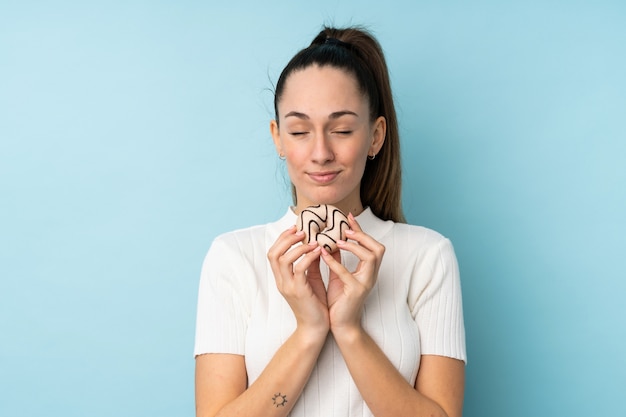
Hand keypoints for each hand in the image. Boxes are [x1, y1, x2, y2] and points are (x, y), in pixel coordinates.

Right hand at [267, 226, 329, 334]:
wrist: (315, 328)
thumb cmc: (315, 304)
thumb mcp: (310, 280)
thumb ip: (309, 264)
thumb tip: (315, 245)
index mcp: (281, 278)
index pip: (273, 253)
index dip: (282, 238)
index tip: (296, 228)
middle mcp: (281, 281)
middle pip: (273, 253)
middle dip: (286, 238)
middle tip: (302, 230)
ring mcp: (288, 286)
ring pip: (283, 259)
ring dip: (298, 246)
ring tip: (313, 240)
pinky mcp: (299, 291)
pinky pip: (299, 269)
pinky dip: (308, 257)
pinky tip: (319, 252)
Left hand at [321, 213, 384, 333]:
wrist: (341, 324)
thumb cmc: (340, 300)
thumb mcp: (339, 275)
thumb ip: (338, 258)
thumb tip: (331, 240)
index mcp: (368, 270)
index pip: (370, 244)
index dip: (360, 230)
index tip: (347, 217)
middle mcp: (371, 275)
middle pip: (378, 248)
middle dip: (363, 236)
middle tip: (346, 229)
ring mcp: (365, 283)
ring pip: (371, 258)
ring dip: (354, 247)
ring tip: (338, 241)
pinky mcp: (356, 292)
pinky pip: (347, 274)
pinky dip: (335, 263)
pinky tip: (323, 255)